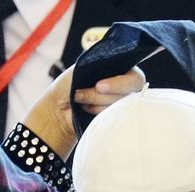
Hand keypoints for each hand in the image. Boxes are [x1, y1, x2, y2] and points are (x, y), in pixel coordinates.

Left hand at [21, 65, 146, 157]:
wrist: (58, 106)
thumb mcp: (85, 68)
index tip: (98, 86)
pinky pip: (112, 120)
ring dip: (95, 104)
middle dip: (99, 96)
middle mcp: (126, 89)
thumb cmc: (70, 83)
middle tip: (80, 94)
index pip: (136, 80)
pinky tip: (86, 110)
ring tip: (80, 100)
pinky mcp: (114, 121)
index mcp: (122, 71)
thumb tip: (115, 76)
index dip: (119, 84)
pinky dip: (95, 114)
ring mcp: (121, 107)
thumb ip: (103, 67)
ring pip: (118, 109)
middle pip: (127, 97)